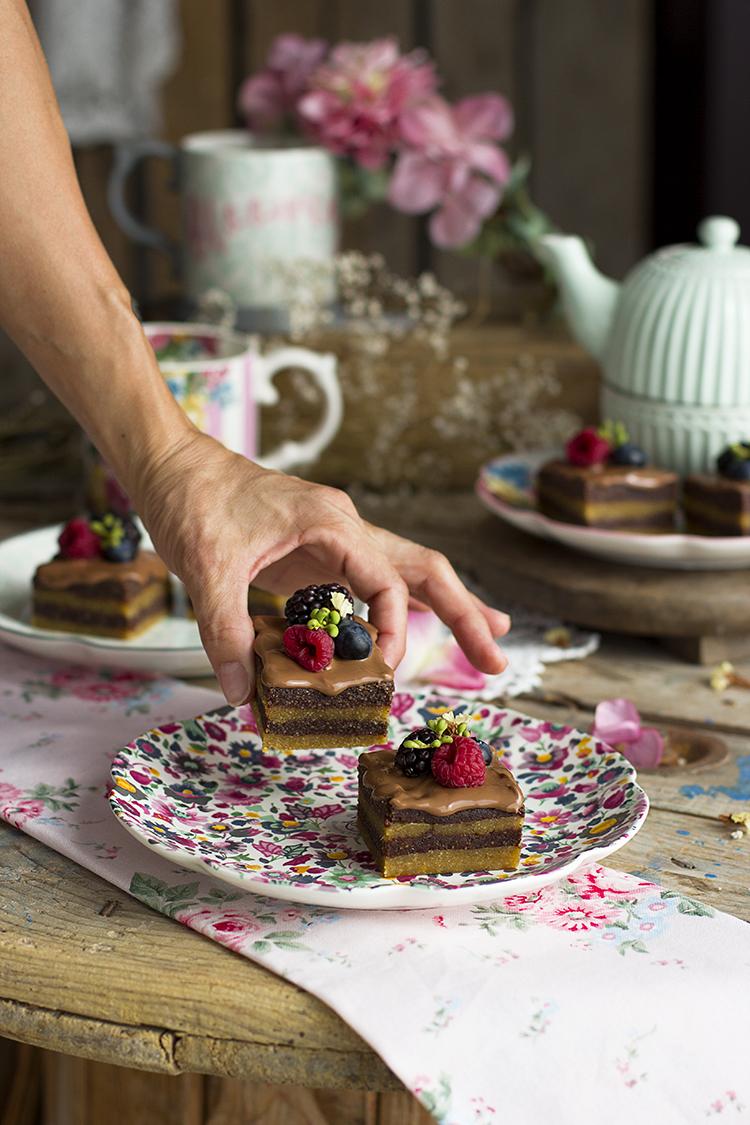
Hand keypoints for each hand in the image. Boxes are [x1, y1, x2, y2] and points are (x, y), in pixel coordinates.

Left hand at [133, 431, 509, 704]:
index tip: (379, 669)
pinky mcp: (320, 553)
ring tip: (491, 637)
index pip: (389, 581)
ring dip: (447, 607)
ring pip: (407, 573)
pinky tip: (416, 627)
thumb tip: (242, 693)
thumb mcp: (206, 569)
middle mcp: (347, 527)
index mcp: (332, 522)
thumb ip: (225, 631)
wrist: (173, 464)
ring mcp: (338, 539)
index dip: (394, 629)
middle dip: (465, 613)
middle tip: (498, 657)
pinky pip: (374, 583)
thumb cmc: (193, 501)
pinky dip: (401, 607)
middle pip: (424, 570)